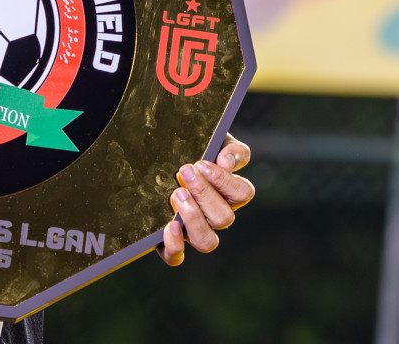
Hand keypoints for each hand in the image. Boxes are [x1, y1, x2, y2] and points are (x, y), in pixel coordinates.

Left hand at [159, 134, 253, 265]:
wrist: (155, 157)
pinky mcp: (171, 242)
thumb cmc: (189, 147)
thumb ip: (227, 147)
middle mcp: (214, 215)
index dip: (225, 181)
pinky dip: (174, 246)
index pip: (243, 193)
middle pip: (225, 218)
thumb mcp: (212, 140)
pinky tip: (168, 225)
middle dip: (204, 193)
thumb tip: (226, 161)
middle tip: (184, 171)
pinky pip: (176, 258)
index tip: (201, 163)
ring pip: (207, 242)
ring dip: (194, 219)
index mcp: (228, 192)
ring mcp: (193, 230)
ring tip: (176, 194)